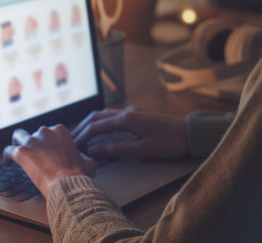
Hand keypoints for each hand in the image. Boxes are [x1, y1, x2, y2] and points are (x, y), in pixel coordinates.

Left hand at [3, 125, 95, 198]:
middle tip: (34, 154)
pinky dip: (6, 156)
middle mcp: (45, 132)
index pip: (51, 132)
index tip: (48, 151)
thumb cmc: (79, 175)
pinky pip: (8, 150)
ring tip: (16, 151)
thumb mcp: (88, 162)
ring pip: (18, 136)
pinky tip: (7, 162)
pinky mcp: (21, 152)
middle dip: (34, 143)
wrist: (68, 184)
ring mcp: (32, 141)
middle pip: (35, 134)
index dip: (48, 142)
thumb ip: (83, 156)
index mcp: (61, 131)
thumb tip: (82, 157)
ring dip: (17, 143)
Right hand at [72, 106, 188, 158]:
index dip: (82, 135)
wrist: (190, 132)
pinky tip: (102, 128)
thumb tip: (95, 150)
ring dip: (92, 123)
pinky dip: (102, 121)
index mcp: (127, 119)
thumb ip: (117, 149)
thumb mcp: (143, 150)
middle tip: (71, 139)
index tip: (72, 145)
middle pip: (97, 116)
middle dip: (82, 127)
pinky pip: (114, 114)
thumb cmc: (169, 142)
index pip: (97, 126)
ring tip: (82, 134)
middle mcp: (127, 111)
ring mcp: (133, 111)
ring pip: (105, 113)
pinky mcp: (139, 113)